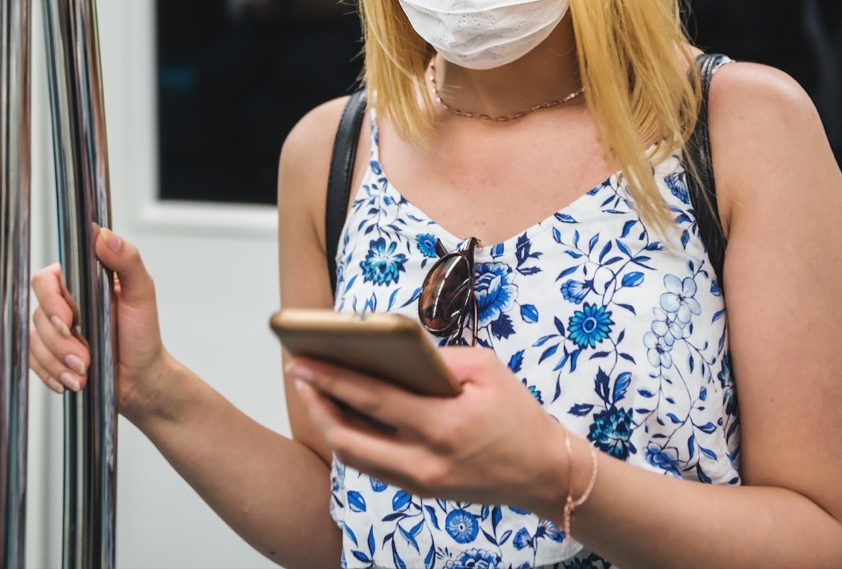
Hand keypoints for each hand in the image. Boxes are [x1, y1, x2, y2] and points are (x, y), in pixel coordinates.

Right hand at [29, 227, 165, 413]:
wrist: (141, 378)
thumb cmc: (143, 334)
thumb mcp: (141, 293)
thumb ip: (127, 261)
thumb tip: (104, 235)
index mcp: (82, 280)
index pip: (47, 279)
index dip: (51, 300)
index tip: (69, 321)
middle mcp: (65, 301)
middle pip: (37, 313)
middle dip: (58, 341)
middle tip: (83, 358)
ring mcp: (55, 328)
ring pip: (33, 340)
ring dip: (57, 361)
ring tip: (83, 373)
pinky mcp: (50, 353)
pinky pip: (32, 360)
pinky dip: (49, 373)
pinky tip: (69, 381)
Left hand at [288, 346, 566, 514]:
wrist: (544, 472)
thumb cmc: (517, 413)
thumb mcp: (486, 368)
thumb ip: (437, 358)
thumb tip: (393, 351)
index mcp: (443, 426)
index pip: (373, 399)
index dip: (332, 379)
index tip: (302, 360)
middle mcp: (425, 462)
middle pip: (349, 438)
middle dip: (315, 404)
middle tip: (297, 374)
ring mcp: (420, 482)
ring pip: (355, 457)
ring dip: (328, 423)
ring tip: (313, 391)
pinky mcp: (420, 490)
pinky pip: (373, 464)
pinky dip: (352, 438)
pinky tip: (341, 412)